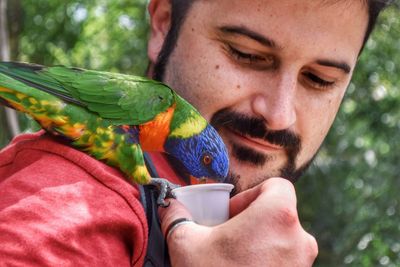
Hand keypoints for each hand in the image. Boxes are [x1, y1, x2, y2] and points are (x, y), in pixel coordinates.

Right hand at [158, 178, 317, 266]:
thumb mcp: (187, 244)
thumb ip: (176, 217)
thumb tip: (168, 205)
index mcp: (278, 216)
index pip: (276, 186)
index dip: (250, 194)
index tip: (231, 214)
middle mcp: (299, 238)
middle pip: (278, 213)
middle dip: (251, 220)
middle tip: (227, 236)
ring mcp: (303, 263)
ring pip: (282, 238)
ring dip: (258, 242)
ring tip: (232, 257)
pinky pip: (285, 260)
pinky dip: (266, 260)